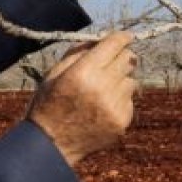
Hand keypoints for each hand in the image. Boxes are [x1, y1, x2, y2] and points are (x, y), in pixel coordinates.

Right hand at [27, 31, 137, 167]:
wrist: (51, 144)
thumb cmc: (50, 103)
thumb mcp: (55, 72)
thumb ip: (78, 52)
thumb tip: (101, 39)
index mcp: (83, 72)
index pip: (113, 45)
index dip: (122, 37)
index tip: (125, 36)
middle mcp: (102, 88)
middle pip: (129, 59)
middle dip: (122, 56)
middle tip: (113, 61)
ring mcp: (114, 107)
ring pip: (131, 81)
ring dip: (120, 80)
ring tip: (101, 90)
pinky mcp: (121, 122)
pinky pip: (129, 101)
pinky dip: (119, 100)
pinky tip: (101, 108)